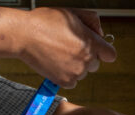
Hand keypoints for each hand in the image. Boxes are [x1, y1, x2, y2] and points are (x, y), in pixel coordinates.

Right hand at [0, 7, 116, 87]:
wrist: (24, 35)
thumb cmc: (45, 22)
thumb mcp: (72, 13)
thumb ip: (92, 21)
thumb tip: (99, 33)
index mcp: (91, 43)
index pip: (110, 55)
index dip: (103, 51)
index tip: (97, 49)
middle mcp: (85, 60)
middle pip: (95, 64)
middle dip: (87, 57)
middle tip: (70, 47)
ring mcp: (75, 72)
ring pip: (82, 73)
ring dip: (75, 66)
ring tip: (60, 53)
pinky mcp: (65, 81)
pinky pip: (72, 81)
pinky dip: (65, 75)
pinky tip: (56, 62)